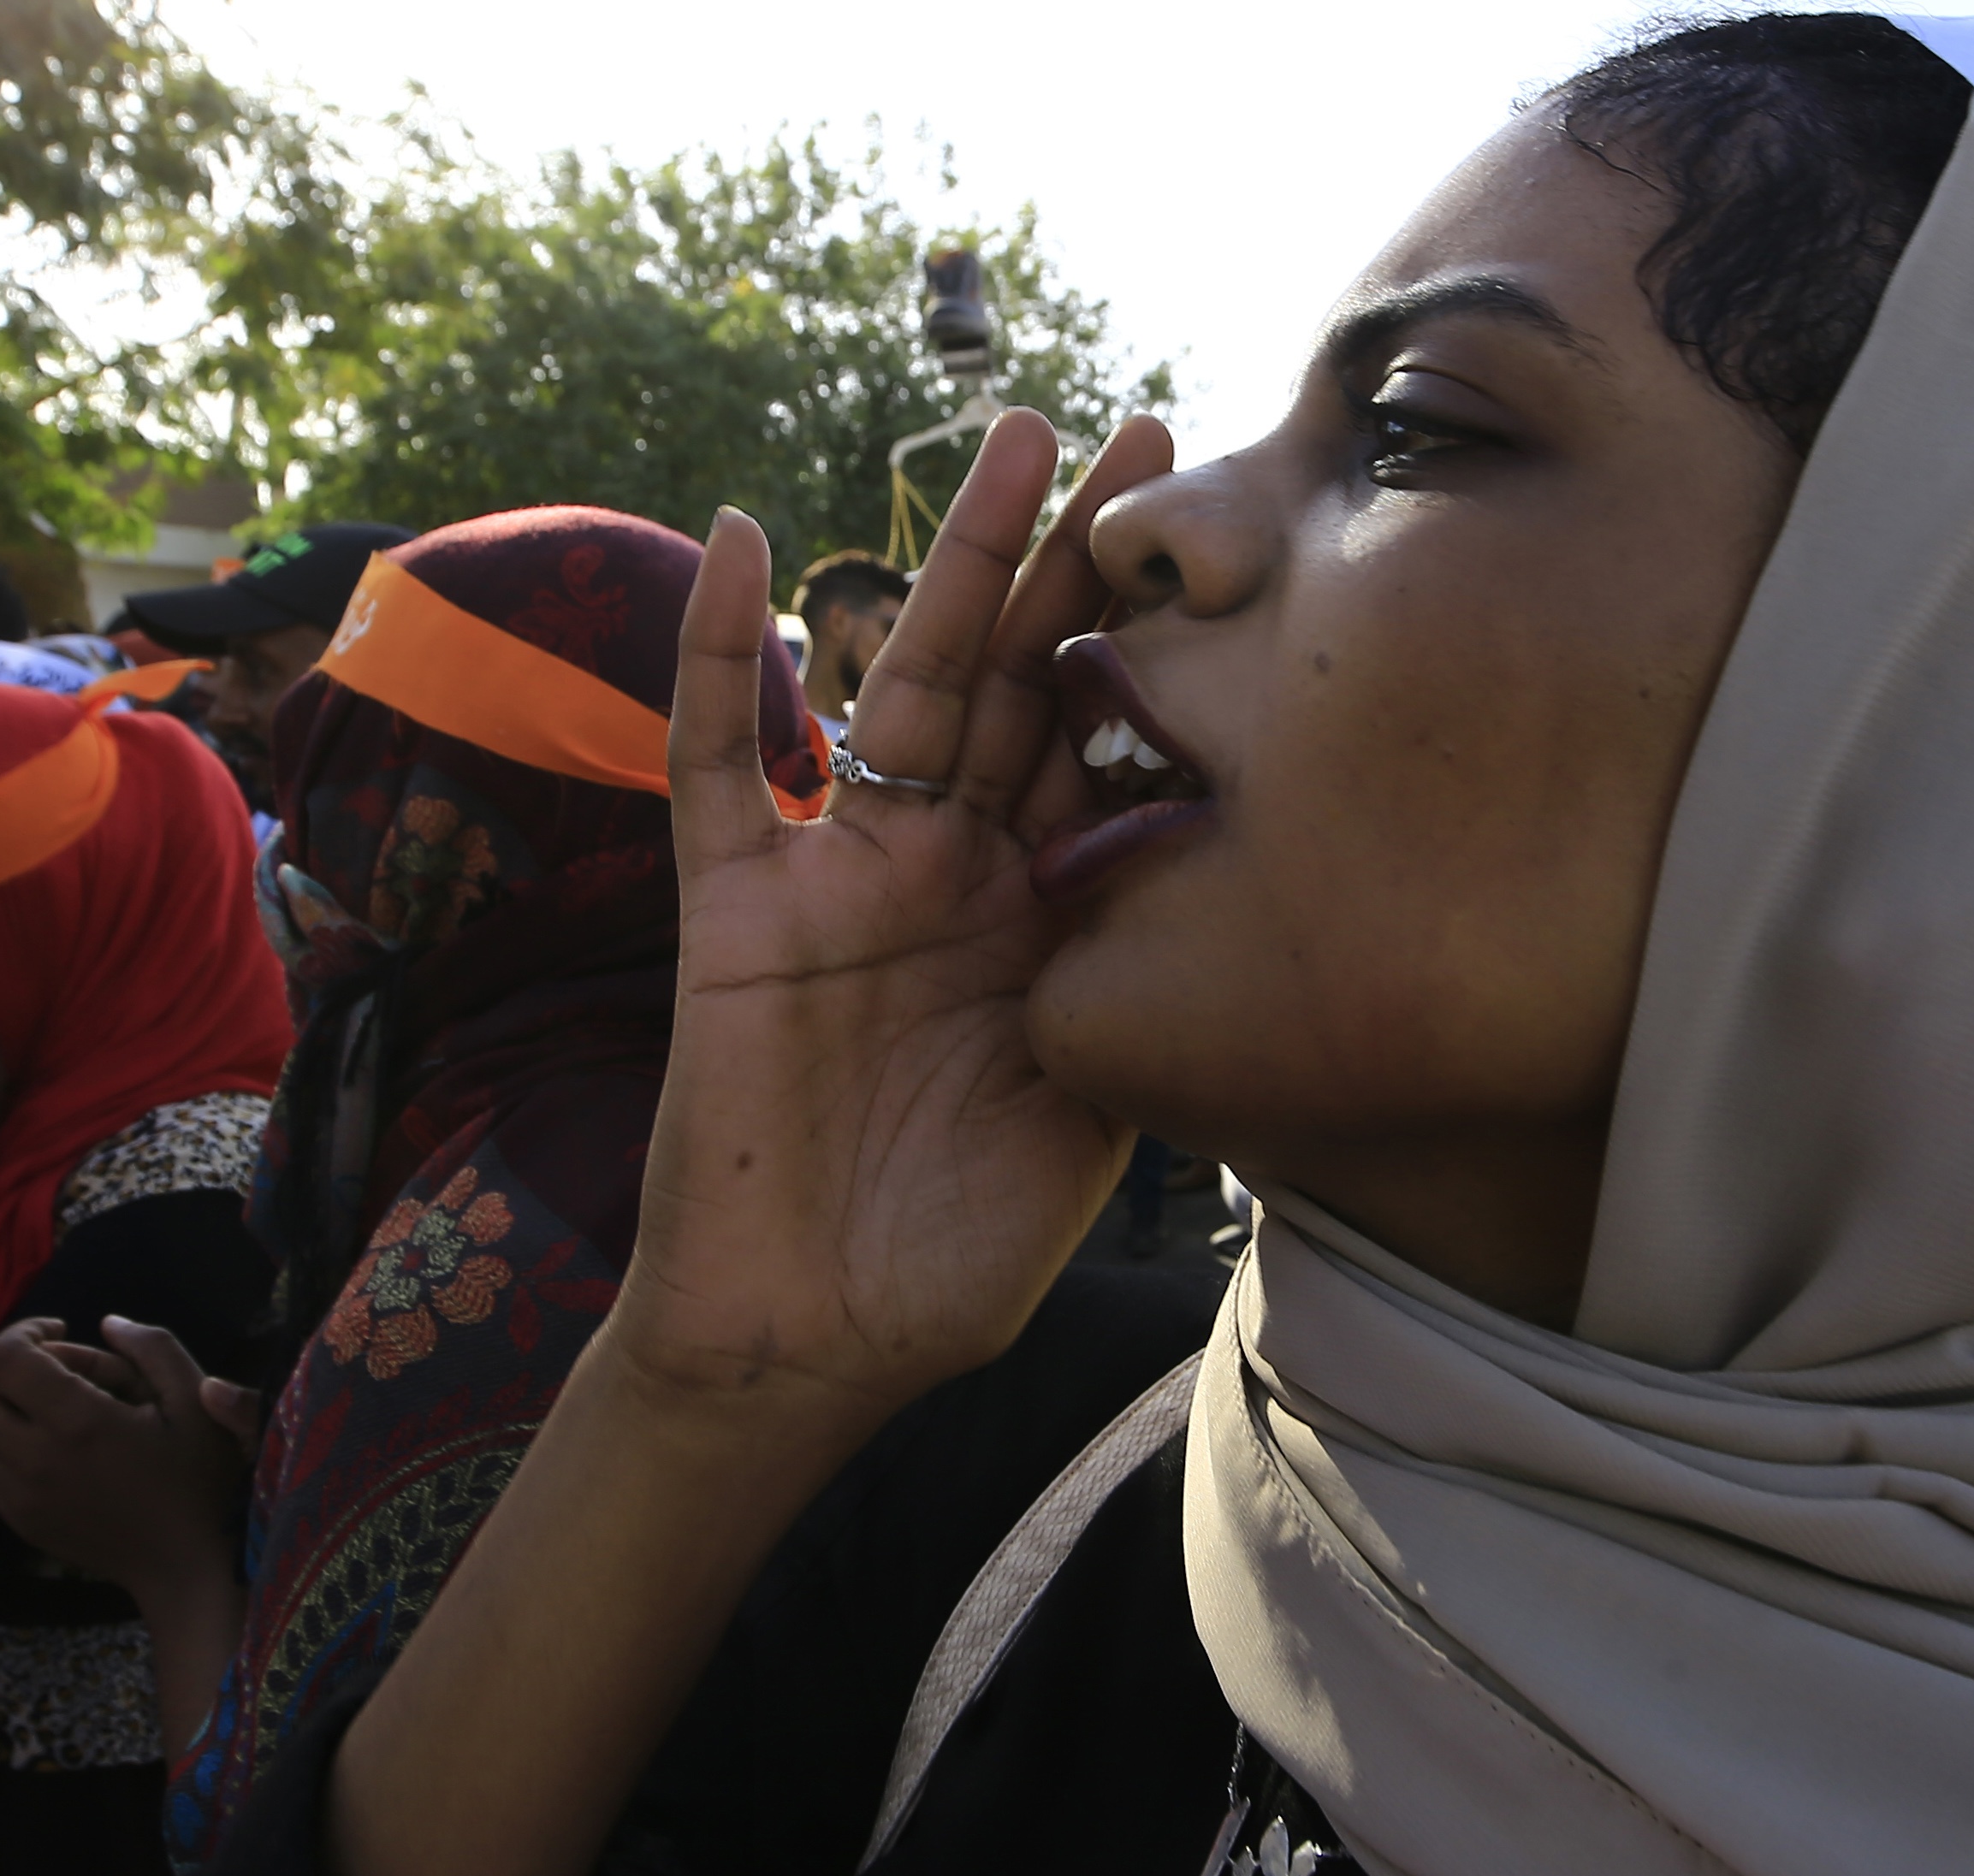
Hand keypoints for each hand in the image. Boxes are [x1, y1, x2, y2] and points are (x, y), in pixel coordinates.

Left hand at [0, 1316, 250, 1596]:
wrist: (185, 1566)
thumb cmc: (198, 1479)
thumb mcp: (196, 1400)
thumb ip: (152, 1348)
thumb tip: (107, 1324)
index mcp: (77, 1422)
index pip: (1, 1359)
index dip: (21, 1331)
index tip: (57, 1333)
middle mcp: (32, 1459)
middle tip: (36, 1370)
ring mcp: (18, 1496)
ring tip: (45, 1409)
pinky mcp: (17, 1520)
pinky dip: (4, 1444)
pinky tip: (54, 1449)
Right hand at [613, 408, 1175, 1432]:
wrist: (808, 1346)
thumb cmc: (948, 1258)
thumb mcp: (1094, 1123)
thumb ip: (1143, 1008)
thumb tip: (1254, 916)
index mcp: (1044, 920)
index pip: (1111, 752)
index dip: (1165, 652)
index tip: (1239, 542)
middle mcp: (951, 874)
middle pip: (1028, 682)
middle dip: (1084, 562)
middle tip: (1152, 432)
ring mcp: (844, 879)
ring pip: (906, 683)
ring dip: (958, 562)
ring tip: (1015, 440)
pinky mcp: (741, 912)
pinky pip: (723, 763)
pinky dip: (719, 652)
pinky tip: (743, 540)